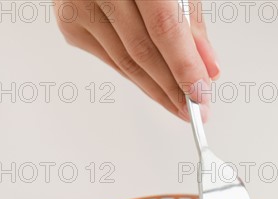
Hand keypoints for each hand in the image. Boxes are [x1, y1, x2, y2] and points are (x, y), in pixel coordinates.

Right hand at [54, 0, 218, 120]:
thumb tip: (207, 68)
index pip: (163, 28)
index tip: (200, 95)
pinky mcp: (69, 24)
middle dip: (172, 88)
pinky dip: (136, 76)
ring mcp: (78, 6)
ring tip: (179, 104)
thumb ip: (190, 21)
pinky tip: (155, 86)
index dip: (184, 67)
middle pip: (141, 52)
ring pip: (125, 63)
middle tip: (194, 110)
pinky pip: (111, 60)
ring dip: (156, 90)